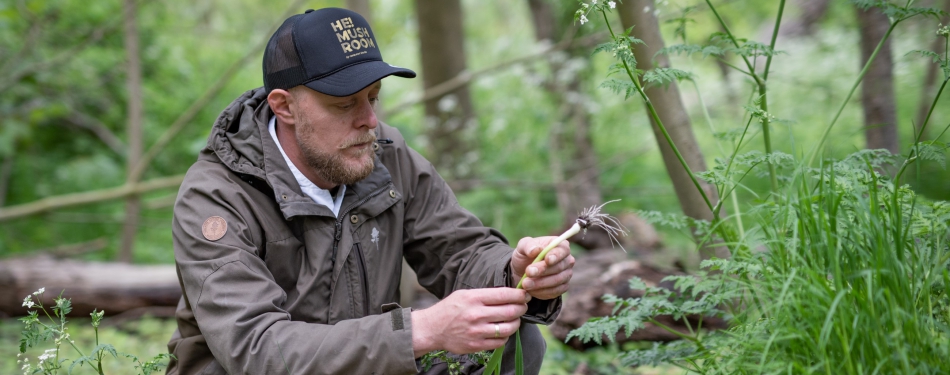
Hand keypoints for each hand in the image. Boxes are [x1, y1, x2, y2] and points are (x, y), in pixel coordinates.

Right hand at [411, 288, 528, 356]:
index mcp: (474, 298)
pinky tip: (503, 331)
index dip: (520, 295)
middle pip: (510, 311)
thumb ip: (485, 294)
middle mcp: (477, 315)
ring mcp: (477, 332)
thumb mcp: (464, 294)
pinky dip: (505, 336)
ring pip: (508, 328)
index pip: (505, 295)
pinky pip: (500, 341)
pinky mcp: (477, 345)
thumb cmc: (450, 309)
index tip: (525, 295)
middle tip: (523, 306)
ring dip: (516, 323)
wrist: (432, 329)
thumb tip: (509, 294)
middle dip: (521, 308)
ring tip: (515, 319)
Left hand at [510, 236, 574, 299]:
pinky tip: (530, 290)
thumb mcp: (523, 246)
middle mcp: (567, 260)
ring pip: (557, 280)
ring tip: (525, 283)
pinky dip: (541, 292)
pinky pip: (555, 291)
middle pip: (559, 267)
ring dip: (540, 283)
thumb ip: (528, 246)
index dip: (556, 255)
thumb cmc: (526, 254)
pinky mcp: (562, 287)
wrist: (523, 271)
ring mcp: (566, 275)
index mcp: (560, 246)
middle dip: (543, 271)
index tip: (547, 260)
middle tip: (528, 272)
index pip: (563, 250)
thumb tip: (535, 250)